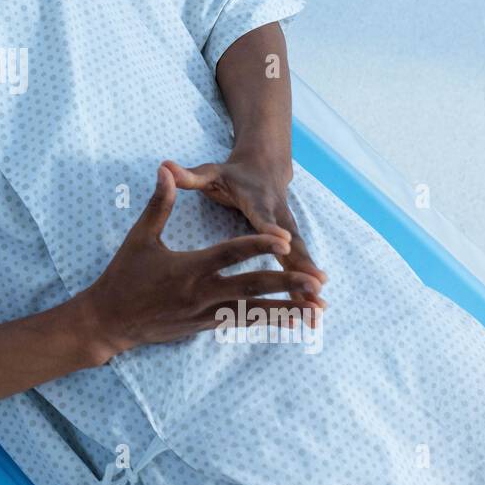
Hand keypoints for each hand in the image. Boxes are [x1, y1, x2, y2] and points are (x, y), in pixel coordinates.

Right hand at [76, 166, 324, 362]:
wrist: (109, 321)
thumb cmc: (124, 276)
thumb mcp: (140, 237)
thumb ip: (159, 204)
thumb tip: (165, 169)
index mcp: (189, 268)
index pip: (230, 254)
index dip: (258, 245)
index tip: (283, 241)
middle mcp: (202, 294)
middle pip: (251, 287)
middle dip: (286, 283)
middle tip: (315, 281)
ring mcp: (206, 314)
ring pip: (253, 312)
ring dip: (285, 310)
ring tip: (314, 309)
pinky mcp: (206, 326)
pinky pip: (243, 323)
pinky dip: (267, 321)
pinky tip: (288, 321)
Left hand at [161, 155, 325, 304]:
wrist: (265, 168)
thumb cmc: (232, 175)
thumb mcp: (211, 173)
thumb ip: (189, 175)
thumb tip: (164, 166)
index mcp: (257, 202)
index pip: (263, 216)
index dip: (270, 229)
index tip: (283, 241)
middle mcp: (277, 218)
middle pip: (292, 243)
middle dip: (303, 265)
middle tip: (315, 286)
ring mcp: (287, 233)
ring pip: (300, 261)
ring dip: (309, 285)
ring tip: (319, 312)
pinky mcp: (289, 247)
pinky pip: (298, 271)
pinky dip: (305, 292)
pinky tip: (312, 318)